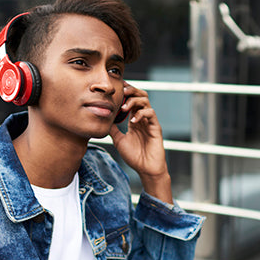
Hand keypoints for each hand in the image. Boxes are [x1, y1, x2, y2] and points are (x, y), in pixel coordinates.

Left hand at [109, 83, 172, 202]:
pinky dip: (141, 114)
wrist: (145, 169)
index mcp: (134, 120)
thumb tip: (103, 118)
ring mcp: (150, 122)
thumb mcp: (119, 140)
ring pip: (146, 101)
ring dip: (134, 100)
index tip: (115, 90)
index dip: (125, 93)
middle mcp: (143, 118)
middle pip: (140, 95)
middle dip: (131, 90)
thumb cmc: (134, 156)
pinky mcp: (156, 127)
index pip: (131, 100)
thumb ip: (113, 128)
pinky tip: (133, 121)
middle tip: (122, 91)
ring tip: (125, 107)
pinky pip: (151, 113)